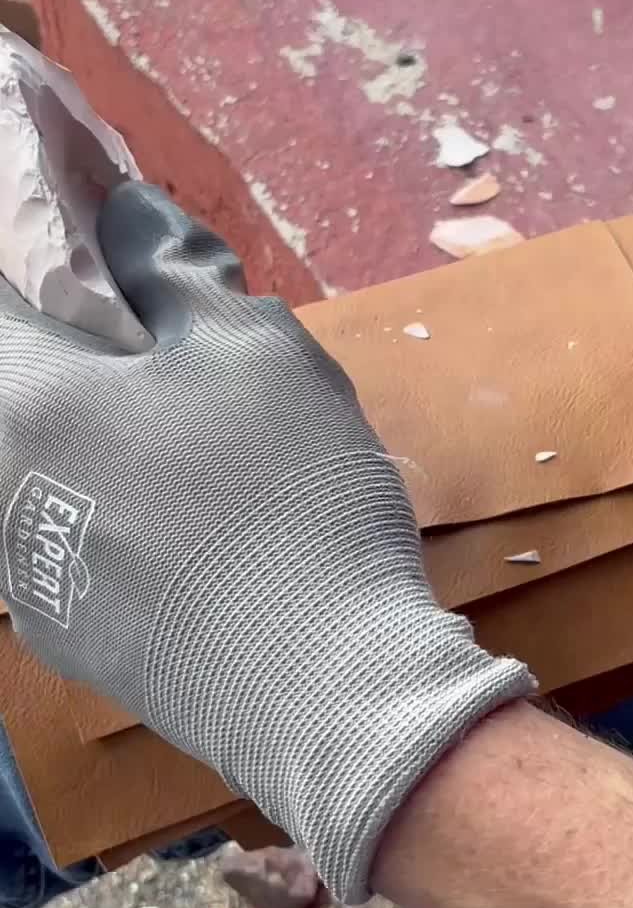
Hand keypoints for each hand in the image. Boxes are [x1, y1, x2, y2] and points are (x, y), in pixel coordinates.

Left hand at [0, 182, 533, 900]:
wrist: (326, 690)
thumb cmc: (289, 498)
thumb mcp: (258, 356)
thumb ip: (178, 273)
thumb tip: (126, 218)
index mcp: (23, 405)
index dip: (27, 250)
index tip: (81, 246)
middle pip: (16, 396)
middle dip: (76, 360)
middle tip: (159, 355)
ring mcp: (29, 579)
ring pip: (40, 474)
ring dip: (97, 439)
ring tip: (189, 448)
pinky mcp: (78, 639)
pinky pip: (72, 541)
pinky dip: (114, 510)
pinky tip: (196, 533)